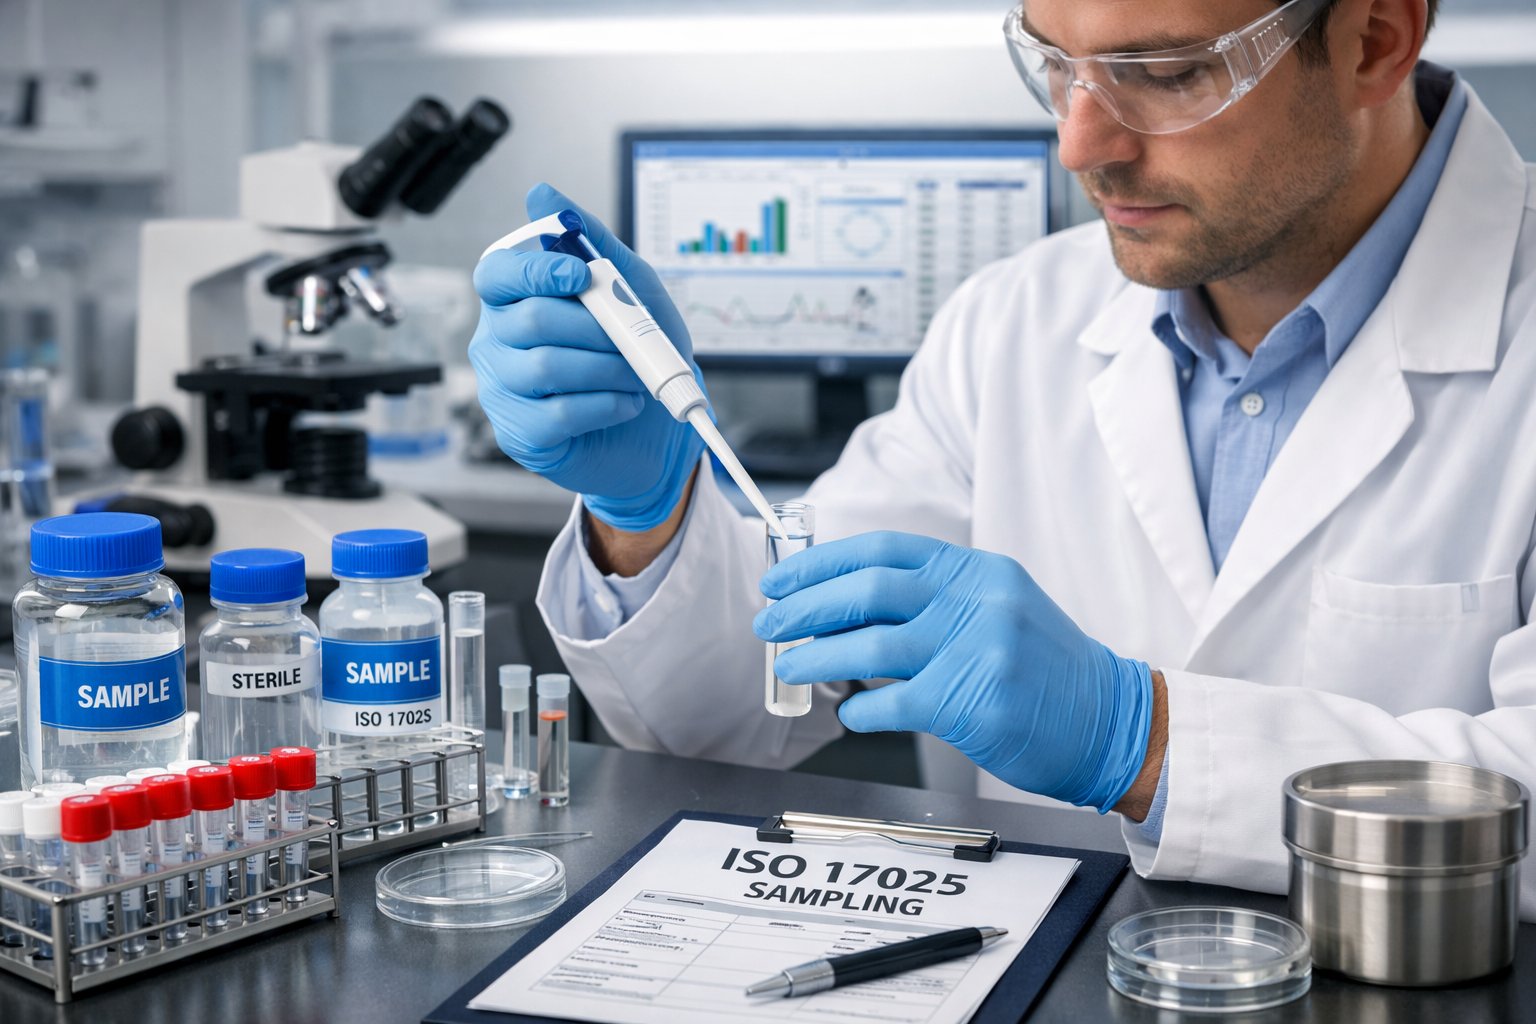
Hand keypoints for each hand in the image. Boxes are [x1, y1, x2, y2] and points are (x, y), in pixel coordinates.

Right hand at [468, 182, 703, 530]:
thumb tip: (542, 193)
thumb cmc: (637, 355)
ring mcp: (504, 391)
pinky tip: (625, 402)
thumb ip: (593, 242)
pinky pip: (558, 412)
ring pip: (545, 366)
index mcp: (515, 301)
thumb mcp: (633, 289)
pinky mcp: (522, 434)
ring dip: (606, 367)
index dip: (535, 270)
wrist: (661, 430)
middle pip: (531, 320)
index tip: (579, 275)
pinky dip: (605, 404)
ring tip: (635, 373)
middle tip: (631, 337)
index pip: (497, 274)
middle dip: (595, 327)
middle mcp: (497, 343)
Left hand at [753, 532, 1152, 810]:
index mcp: (976, 570)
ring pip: (870, 647)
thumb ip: (935, 599)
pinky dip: (860, 711)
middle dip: (806, 606)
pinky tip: (849, 715)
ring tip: (789, 668)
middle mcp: (976, 600)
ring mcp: (977, 650)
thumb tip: (850, 607)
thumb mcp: (998, 608)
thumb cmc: (1046, 671)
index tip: (784, 581)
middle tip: (771, 623)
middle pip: (868, 591)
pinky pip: (893, 703)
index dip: (824, 563)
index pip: (884, 550)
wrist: (1111, 722)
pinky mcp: (973, 703)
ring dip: (817, 657)